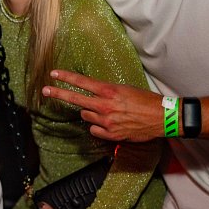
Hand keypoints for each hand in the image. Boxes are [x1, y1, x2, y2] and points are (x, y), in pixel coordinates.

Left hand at [42, 70, 162, 141]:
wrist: (162, 118)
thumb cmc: (146, 101)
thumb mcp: (125, 90)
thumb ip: (106, 93)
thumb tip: (92, 96)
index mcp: (109, 91)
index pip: (82, 82)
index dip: (66, 77)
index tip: (54, 74)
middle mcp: (105, 105)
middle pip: (75, 99)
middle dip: (58, 93)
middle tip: (45, 90)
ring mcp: (106, 121)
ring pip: (85, 115)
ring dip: (91, 113)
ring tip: (107, 112)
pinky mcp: (111, 134)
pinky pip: (94, 129)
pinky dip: (98, 126)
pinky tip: (110, 124)